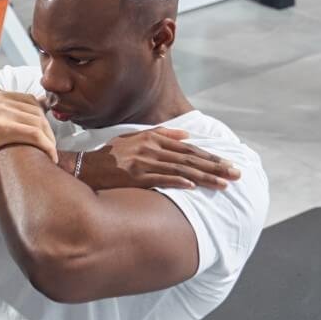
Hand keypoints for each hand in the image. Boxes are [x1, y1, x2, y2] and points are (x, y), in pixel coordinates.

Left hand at [0, 92, 56, 180]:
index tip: (51, 158)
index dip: (49, 149)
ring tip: (45, 138)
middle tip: (50, 151)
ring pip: (35, 110)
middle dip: (49, 138)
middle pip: (40, 123)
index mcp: (2, 129)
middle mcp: (5, 111)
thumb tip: (14, 187)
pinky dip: (35, 110)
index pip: (37, 137)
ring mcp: (2, 100)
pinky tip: (37, 121)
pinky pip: (26, 99)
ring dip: (44, 124)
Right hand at [81, 128, 240, 190]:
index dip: (210, 157)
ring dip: (204, 177)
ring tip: (223, 184)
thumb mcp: (134, 138)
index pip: (188, 149)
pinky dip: (178, 181)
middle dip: (215, 167)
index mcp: (153, 139)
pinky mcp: (134, 177)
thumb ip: (161, 134)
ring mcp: (143, 163)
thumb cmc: (110, 155)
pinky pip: (161, 179)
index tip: (228, 164)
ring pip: (181, 169)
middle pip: (189, 158)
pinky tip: (193, 186)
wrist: (84, 168)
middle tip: (236, 174)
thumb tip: (187, 136)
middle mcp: (150, 149)